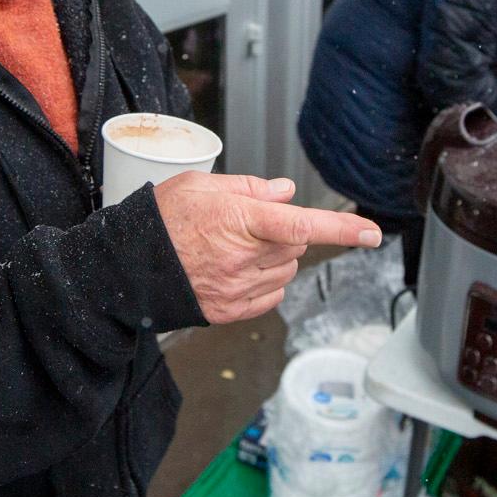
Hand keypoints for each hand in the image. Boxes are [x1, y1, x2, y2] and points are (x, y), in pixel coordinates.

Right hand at [153, 173, 383, 323]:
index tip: (372, 233)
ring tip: (234, 249)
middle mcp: (243, 257)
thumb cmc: (160, 220)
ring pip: (285, 271)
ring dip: (274, 259)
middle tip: (245, 226)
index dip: (342, 229)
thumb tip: (286, 193)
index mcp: (240, 220)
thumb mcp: (201, 186)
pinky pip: (271, 297)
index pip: (304, 224)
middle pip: (295, 246)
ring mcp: (237, 288)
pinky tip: (236, 271)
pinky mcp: (230, 311)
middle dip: (283, 234)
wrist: (125, 267)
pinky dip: (265, 283)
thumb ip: (249, 189)